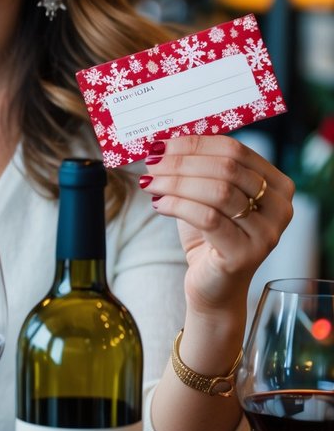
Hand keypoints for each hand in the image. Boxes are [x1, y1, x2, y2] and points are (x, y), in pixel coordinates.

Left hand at [140, 136, 293, 316]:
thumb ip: (199, 168)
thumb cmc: (211, 237)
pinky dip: (177, 205)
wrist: (214, 288)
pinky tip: (158, 205)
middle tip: (152, 163)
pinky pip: (208, 218)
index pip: (235, 149)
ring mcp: (267, 232)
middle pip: (227, 167)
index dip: (194, 144)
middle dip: (182, 162)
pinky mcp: (246, 253)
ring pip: (218, 191)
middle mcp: (280, 207)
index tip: (162, 145)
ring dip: (176, 183)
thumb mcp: (208, 196)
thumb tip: (164, 142)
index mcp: (277, 185)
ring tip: (150, 183)